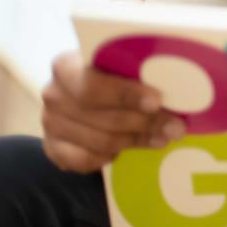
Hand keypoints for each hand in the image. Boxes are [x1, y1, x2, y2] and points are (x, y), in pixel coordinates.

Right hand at [41, 51, 185, 172]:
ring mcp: (50, 123)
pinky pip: (83, 160)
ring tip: (162, 138)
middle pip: (101, 116)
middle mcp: (53, 94)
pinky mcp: (52, 148)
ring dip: (135, 141)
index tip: (157, 101)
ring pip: (99, 140)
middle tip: (175, 127)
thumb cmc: (110, 75)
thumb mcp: (120, 66)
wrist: (84, 96)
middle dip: (144, 123)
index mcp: (66, 66)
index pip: (92, 85)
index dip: (125, 95)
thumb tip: (176, 87)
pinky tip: (124, 152)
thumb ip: (137, 72)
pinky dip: (106, 158)